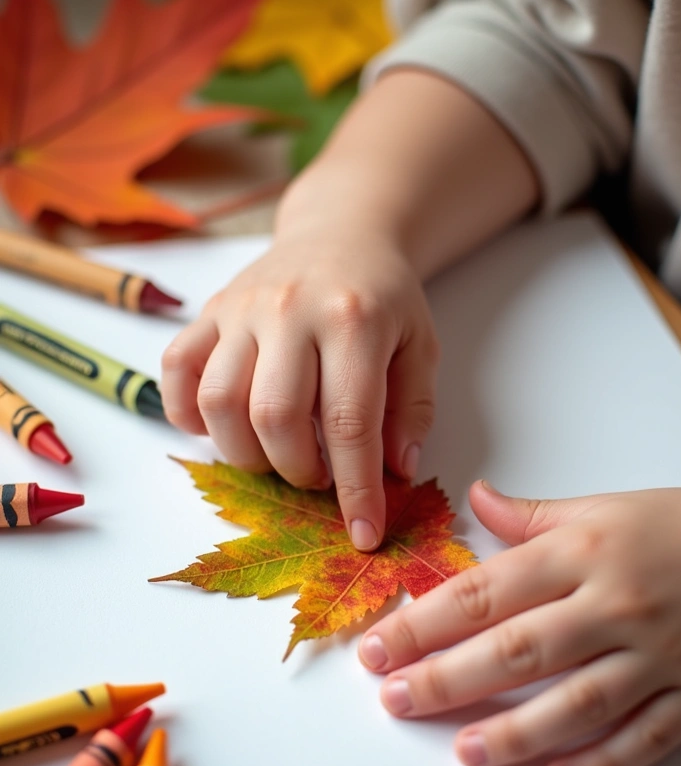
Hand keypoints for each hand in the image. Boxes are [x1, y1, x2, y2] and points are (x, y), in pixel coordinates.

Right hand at [161, 170, 438, 550]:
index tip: (364, 533)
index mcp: (353, 320)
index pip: (350, 424)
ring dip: (244, 454)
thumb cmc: (383, 296)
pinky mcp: (209, 312)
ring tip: (275, 456)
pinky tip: (221, 429)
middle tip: (317, 477)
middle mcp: (289, 310)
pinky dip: (187, 415)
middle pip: (274, 418)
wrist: (341, 232)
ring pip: (217, 403)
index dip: (356, 490)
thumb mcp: (421, 345)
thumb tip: (395, 472)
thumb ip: (413, 410)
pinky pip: (175, 371)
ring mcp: (241, 309)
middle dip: (296, 472)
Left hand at [359, 482, 680, 765]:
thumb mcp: (603, 507)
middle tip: (396, 700)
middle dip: (449, 679)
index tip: (382, 647)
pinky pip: (643, 737)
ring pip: (576, 702)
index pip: (487, 592)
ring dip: (515, 731)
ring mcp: (655, 655)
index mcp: (582, 553)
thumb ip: (532, 515)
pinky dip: (601, 763)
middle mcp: (612, 605)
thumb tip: (474, 498)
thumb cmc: (680, 526)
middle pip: (518, 650)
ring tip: (464, 751)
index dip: (426, 623)